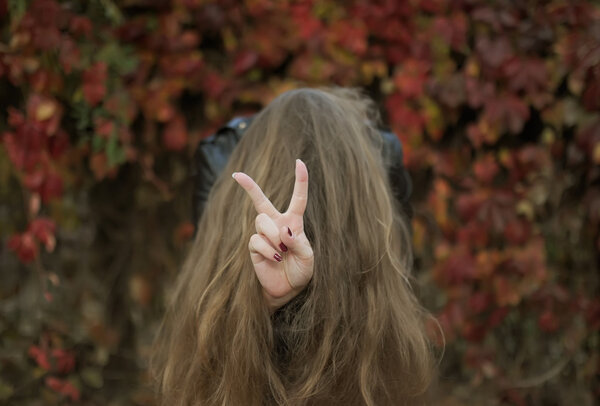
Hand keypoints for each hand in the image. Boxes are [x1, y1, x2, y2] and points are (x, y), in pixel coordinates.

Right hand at [233, 159, 313, 310]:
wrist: (288, 290)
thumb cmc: (301, 271)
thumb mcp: (308, 257)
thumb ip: (299, 243)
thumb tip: (284, 231)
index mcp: (294, 222)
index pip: (298, 198)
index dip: (300, 180)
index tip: (299, 162)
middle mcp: (276, 224)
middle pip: (261, 201)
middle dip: (249, 186)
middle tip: (237, 175)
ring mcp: (263, 235)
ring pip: (261, 221)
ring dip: (273, 235)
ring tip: (282, 251)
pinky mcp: (254, 248)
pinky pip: (257, 240)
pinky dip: (269, 249)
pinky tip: (276, 258)